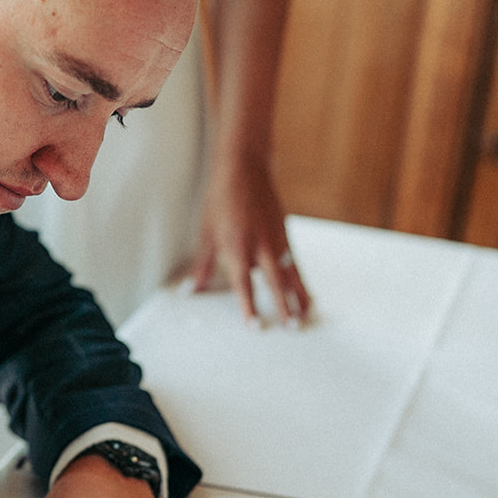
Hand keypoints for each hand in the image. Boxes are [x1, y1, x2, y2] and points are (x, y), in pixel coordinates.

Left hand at [191, 150, 310, 327]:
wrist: (244, 169)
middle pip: (274, 282)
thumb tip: (190, 291)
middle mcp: (259, 246)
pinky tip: (306, 296)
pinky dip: (301, 281)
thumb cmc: (220, 200)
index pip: (243, 284)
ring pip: (291, 274)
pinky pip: (295, 264)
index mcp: (237, 246)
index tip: (256, 327)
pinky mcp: (285, 235)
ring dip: (299, 297)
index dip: (249, 307)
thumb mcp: (206, 233)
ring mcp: (276, 240)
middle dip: (283, 307)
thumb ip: (202, 266)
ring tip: (306, 318)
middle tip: (292, 328)